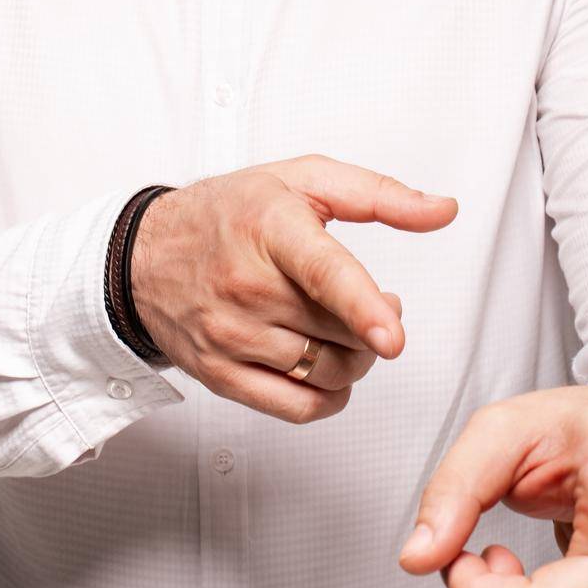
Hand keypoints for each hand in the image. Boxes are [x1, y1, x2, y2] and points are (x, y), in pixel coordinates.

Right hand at [130, 153, 456, 423]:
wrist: (146, 254)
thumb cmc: (229, 212)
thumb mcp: (303, 179)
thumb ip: (379, 195)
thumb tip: (442, 210)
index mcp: (270, 227)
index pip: (322, 271)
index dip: (362, 306)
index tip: (391, 334)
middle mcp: (246, 285)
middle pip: (340, 331)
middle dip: (375, 324)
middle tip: (375, 305)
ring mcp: (230, 335)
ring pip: (326, 371)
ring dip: (357, 359)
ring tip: (348, 329)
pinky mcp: (220, 375)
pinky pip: (296, 407)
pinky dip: (329, 395)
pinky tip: (328, 368)